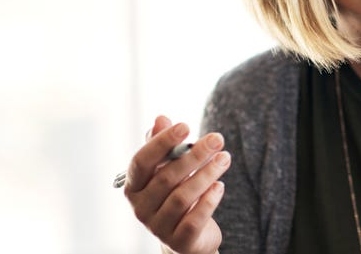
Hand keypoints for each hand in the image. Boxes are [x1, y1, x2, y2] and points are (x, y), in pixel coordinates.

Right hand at [124, 115, 230, 253]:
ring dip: (206, 174)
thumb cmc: (176, 194)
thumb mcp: (168, 169)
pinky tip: (220, 186)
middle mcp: (141, 208)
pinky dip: (208, 201)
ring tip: (225, 158)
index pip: (142, 161)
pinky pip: (194, 219)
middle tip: (218, 139)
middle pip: (166, 178)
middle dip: (195, 155)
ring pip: (182, 197)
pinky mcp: (178, 241)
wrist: (187, 237)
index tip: (185, 125)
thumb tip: (161, 118)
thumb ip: (163, 146)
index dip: (162, 142)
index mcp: (134, 186)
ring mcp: (158, 227)